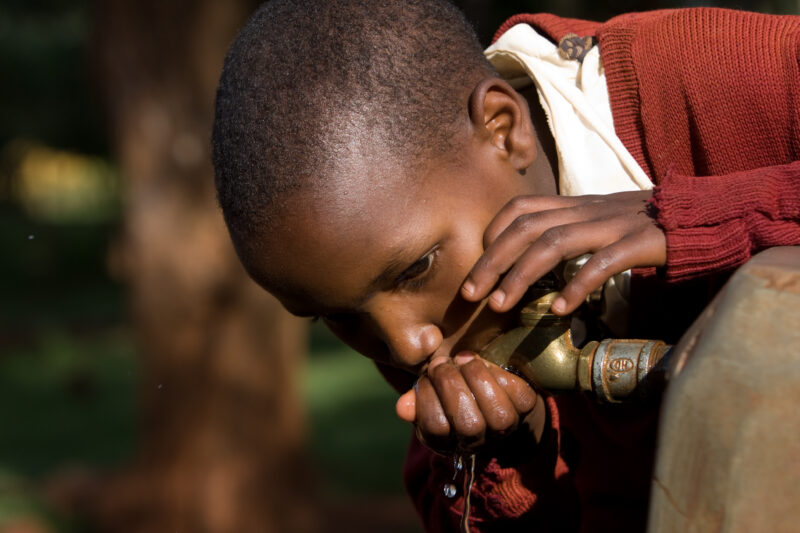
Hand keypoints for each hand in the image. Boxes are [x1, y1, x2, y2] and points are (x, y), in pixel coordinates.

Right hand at [396, 353, 544, 455]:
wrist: (494, 389)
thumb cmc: (454, 390)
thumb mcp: (430, 395)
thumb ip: (417, 401)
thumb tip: (403, 408)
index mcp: (452, 441)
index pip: (437, 428)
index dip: (427, 398)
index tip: (425, 376)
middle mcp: (482, 440)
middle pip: (469, 424)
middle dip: (450, 385)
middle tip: (441, 363)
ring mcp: (507, 425)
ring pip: (496, 412)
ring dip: (475, 378)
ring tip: (461, 360)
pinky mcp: (526, 404)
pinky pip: (514, 391)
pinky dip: (495, 372)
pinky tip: (479, 362)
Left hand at [460, 190, 665, 314]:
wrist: (701, 214)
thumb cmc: (643, 224)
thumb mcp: (598, 220)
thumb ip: (567, 230)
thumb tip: (530, 257)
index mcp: (575, 203)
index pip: (521, 207)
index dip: (494, 233)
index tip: (480, 264)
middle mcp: (588, 209)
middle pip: (527, 227)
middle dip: (492, 260)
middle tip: (471, 294)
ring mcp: (613, 224)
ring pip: (555, 241)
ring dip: (522, 275)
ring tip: (501, 305)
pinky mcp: (641, 242)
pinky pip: (603, 262)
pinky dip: (578, 285)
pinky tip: (561, 310)